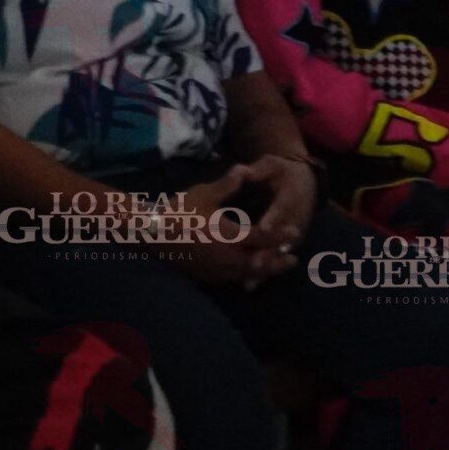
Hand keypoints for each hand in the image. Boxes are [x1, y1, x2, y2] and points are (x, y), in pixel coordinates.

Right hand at [170, 165, 294, 288]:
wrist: (154, 234)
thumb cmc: (180, 211)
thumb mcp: (204, 193)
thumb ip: (227, 184)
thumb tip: (244, 170)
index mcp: (231, 236)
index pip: (263, 237)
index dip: (281, 235)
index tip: (294, 232)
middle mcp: (229, 257)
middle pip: (261, 263)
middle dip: (278, 262)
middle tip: (293, 260)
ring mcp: (218, 270)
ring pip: (248, 274)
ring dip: (264, 271)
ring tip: (274, 268)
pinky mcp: (208, 277)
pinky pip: (232, 279)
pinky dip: (244, 275)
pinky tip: (246, 272)